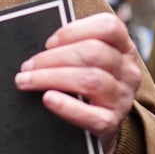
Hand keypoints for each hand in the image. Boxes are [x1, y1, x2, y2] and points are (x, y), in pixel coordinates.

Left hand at [15, 12, 140, 153]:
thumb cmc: (84, 86)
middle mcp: (128, 71)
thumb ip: (71, 49)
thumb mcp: (87, 62)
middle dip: (53, 57)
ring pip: (90, 80)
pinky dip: (66, 106)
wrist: (98, 126)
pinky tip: (48, 99)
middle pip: (93, 53)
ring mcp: (122, 98)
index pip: (109, 27)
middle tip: (27, 66)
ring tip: (26, 81)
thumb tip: (39, 48)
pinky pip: (91, 115)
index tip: (49, 42)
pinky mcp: (111, 123)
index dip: (75, 30)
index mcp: (123, 48)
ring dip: (51, 77)